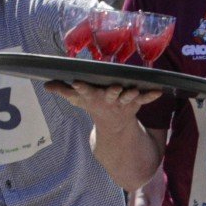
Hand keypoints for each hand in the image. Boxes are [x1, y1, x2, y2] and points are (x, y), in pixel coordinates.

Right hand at [44, 79, 161, 127]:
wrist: (113, 122)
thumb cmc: (93, 104)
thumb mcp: (77, 98)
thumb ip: (63, 90)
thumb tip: (46, 85)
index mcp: (93, 97)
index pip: (85, 91)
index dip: (81, 88)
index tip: (77, 83)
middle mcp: (108, 99)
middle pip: (109, 95)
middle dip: (111, 92)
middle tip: (115, 87)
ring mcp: (122, 101)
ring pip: (127, 97)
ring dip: (131, 93)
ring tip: (134, 89)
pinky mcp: (135, 102)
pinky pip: (144, 99)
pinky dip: (151, 96)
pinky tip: (159, 91)